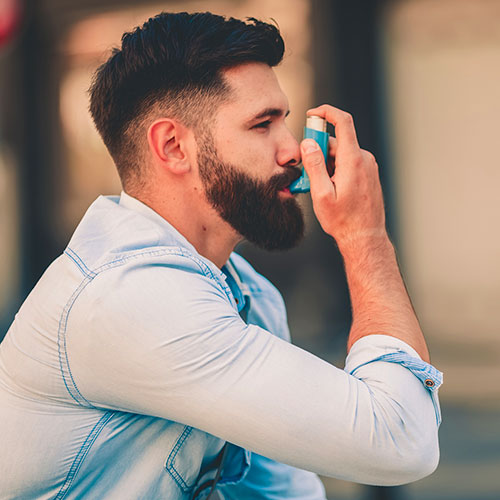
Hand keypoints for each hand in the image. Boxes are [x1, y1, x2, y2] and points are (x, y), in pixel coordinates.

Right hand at [300, 105, 385, 247]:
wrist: (365, 237)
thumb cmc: (343, 220)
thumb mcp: (321, 194)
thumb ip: (314, 166)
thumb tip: (308, 143)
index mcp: (352, 161)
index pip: (343, 122)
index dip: (326, 112)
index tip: (312, 114)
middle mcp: (364, 160)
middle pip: (337, 142)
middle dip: (319, 150)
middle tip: (307, 171)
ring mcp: (368, 167)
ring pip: (342, 154)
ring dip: (327, 164)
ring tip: (321, 188)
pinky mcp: (369, 174)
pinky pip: (349, 163)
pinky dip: (336, 169)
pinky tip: (331, 189)